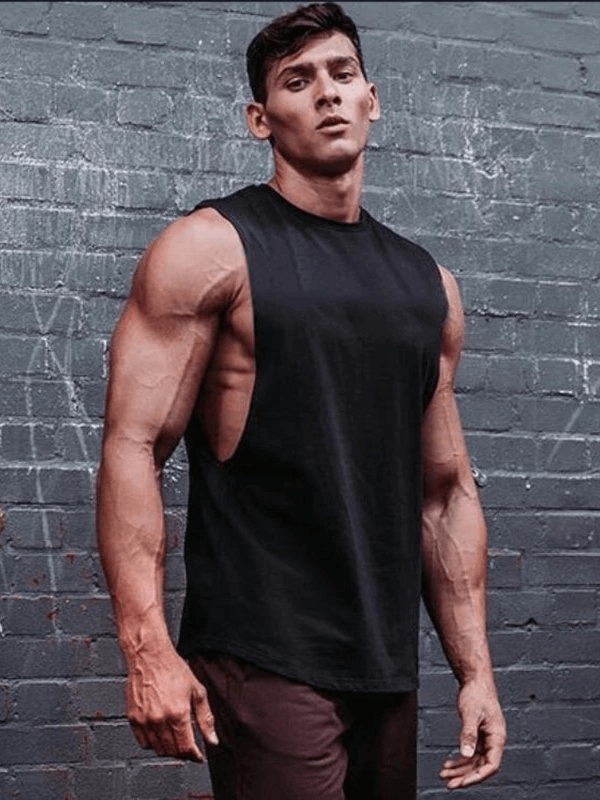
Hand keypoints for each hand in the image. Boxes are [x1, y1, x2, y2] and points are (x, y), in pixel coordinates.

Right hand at [126, 646, 218, 760]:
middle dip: (184, 753)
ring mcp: (144, 721)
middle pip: (172, 752)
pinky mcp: (133, 719)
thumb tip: (213, 741)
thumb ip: (206, 718)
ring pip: (158, 750)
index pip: (186, 748)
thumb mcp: (197, 691)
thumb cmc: (174, 669)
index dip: (195, 756)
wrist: (149, 656)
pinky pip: (143, 742)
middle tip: (189, 748)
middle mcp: (160, 720)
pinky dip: (153, 743)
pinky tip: (161, 733)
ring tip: (176, 739)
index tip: (199, 757)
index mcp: (178, 714)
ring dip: (169, 750)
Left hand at [440, 679, 505, 789]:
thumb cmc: (477, 694)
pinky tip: (448, 765)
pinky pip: (470, 754)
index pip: (491, 765)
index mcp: (498, 737)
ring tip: (444, 776)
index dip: (478, 776)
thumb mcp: (470, 714)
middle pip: (481, 767)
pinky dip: (459, 760)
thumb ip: (469, 734)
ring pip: (474, 762)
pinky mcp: (478, 736)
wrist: (475, 680)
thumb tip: (466, 754)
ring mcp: (486, 739)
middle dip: (465, 777)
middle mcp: (494, 741)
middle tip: (449, 784)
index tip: (463, 782)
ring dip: (460, 770)